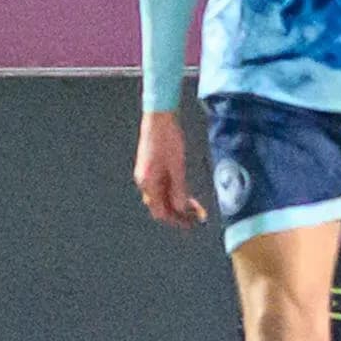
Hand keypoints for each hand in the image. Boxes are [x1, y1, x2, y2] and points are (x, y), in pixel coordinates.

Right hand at [135, 110, 207, 227]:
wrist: (159, 117)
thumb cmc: (168, 138)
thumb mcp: (177, 166)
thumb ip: (179, 189)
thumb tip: (180, 209)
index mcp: (148, 184)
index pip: (161, 212)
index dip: (177, 220)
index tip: (192, 223)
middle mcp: (144, 182)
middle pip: (160, 206)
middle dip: (178, 214)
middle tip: (196, 217)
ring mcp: (146, 174)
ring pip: (161, 197)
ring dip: (176, 203)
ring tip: (193, 205)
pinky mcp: (150, 167)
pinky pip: (161, 187)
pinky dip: (173, 192)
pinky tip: (184, 190)